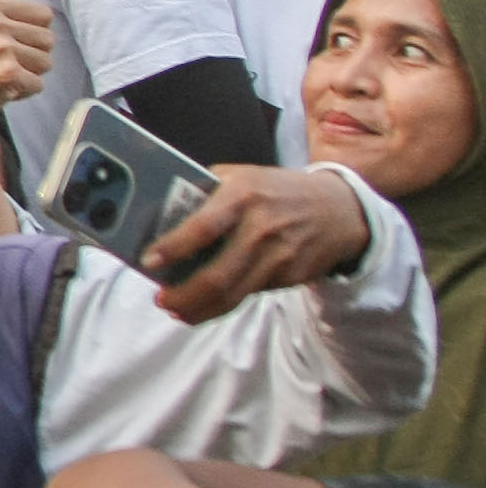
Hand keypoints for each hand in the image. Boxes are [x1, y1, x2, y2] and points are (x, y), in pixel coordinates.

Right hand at [0, 0, 52, 133]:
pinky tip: (1, 89)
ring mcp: (1, 49)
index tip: (3, 42)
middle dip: (29, 56)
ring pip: (46, 63)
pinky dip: (23, 92)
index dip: (28, 34)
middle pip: (47, 40)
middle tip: (0, 63)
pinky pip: (38, 84)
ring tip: (1, 75)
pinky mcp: (8, 74)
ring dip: (28, 74)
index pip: (44, 16)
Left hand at [142, 166, 372, 324]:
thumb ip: (206, 191)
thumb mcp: (242, 176)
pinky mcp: (290, 277)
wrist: (339, 209)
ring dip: (201, 309)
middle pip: (217, 275)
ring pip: (233, 294)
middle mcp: (260, 228)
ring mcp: (279, 257)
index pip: (203, 227)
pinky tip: (208, 304)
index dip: (173, 247)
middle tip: (162, 300)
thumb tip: (163, 212)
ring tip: (179, 311)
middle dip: (183, 295)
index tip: (149, 261)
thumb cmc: (276, 190)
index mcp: (242, 196)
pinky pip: (250, 294)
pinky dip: (225, 303)